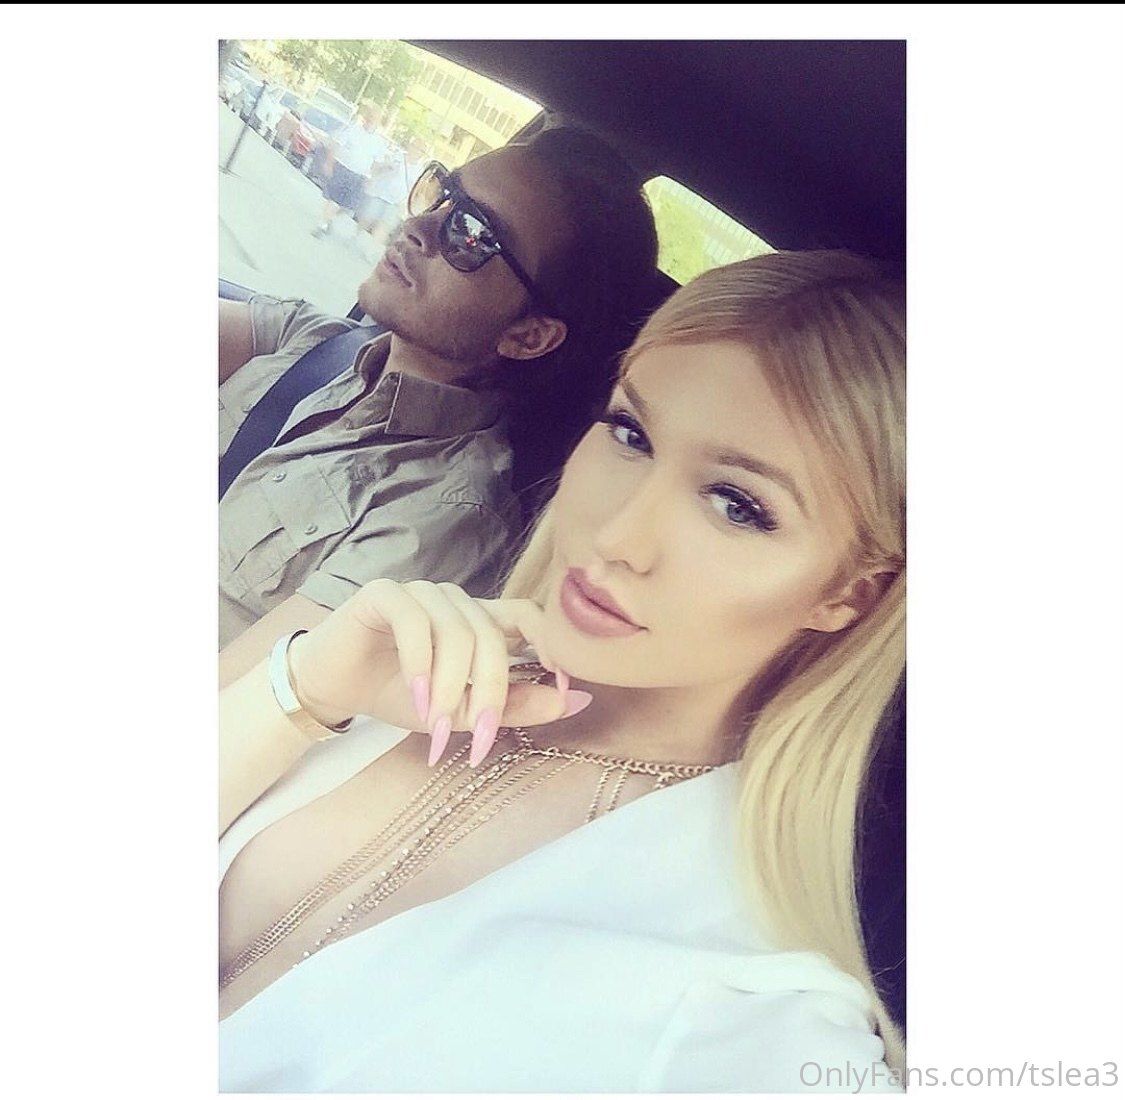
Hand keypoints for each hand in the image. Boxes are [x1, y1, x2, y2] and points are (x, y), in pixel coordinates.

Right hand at [286, 579, 592, 766]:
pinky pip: (415, 623)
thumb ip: (517, 705)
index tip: (560, 686)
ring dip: (451, 686)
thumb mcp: (463, 710)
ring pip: (456, 633)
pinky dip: (421, 663)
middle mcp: (455, 601)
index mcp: (480, 620)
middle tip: (481, 735)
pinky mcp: (384, 594)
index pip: (530, 615)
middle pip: (493, 635)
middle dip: (491, 690)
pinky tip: (417, 696)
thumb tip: (577, 700)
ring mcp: (420, 593)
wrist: (335, 689)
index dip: (550, 645)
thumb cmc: (400, 695)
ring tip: (438, 724)